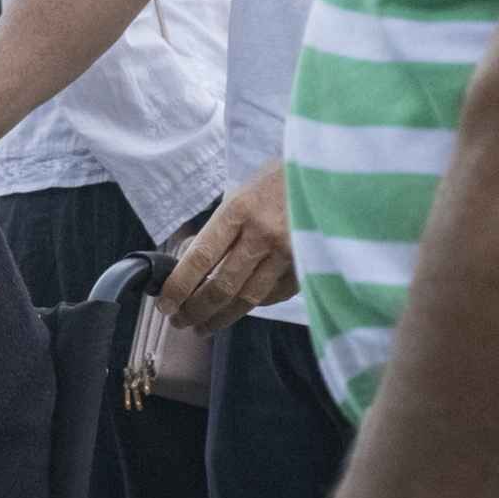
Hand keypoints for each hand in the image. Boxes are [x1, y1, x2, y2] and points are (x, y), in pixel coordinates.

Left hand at [156, 159, 296, 332]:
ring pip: (248, 299)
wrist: (333, 171)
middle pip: (222, 286)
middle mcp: (263, 233)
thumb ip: (220, 226)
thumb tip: (191, 258)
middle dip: (195, 310)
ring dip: (220, 318)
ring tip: (202, 326)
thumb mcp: (243, 191)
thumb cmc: (281, 178)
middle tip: (179, 321)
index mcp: (240, 209)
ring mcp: (289, 252)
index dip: (179, 287)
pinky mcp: (308, 264)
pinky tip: (238, 309)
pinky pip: (275, 295)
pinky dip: (254, 305)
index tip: (165, 304)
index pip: (200, 258)